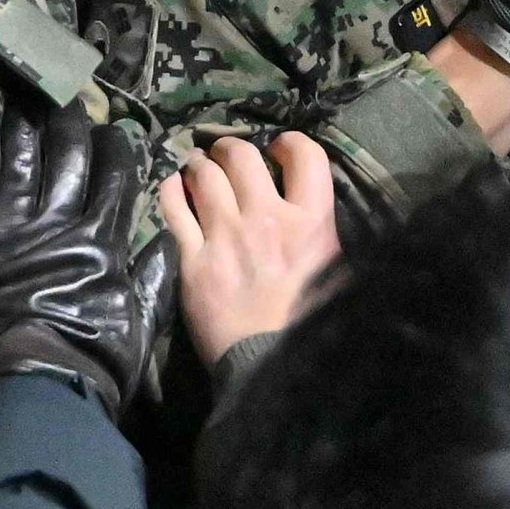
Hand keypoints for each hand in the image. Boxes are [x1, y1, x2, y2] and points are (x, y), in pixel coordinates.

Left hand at [0, 103, 177, 417]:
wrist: (35, 394)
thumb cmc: (92, 367)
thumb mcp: (138, 327)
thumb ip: (155, 281)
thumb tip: (171, 239)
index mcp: (97, 242)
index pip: (113, 178)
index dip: (114, 148)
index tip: (112, 130)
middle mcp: (51, 225)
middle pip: (65, 157)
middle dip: (68, 121)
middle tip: (63, 95)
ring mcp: (0, 234)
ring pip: (13, 164)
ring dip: (16, 127)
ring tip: (15, 96)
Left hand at [159, 134, 338, 369]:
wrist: (270, 365)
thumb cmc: (311, 324)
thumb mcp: (337, 275)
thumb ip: (325, 239)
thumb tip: (317, 220)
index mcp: (311, 222)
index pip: (306, 155)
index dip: (290, 143)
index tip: (279, 149)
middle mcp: (265, 217)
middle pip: (242, 155)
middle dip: (231, 148)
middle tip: (227, 155)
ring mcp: (225, 235)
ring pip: (204, 175)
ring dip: (200, 165)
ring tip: (200, 168)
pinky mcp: (193, 259)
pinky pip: (174, 208)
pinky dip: (172, 189)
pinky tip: (174, 186)